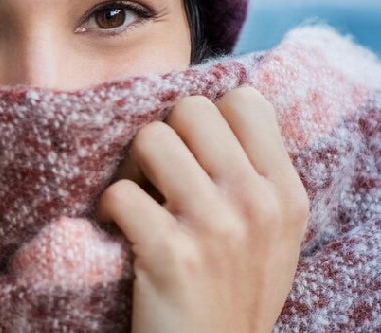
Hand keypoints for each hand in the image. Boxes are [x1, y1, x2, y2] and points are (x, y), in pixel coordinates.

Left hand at [97, 87, 308, 332]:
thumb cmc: (231, 292)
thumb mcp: (271, 235)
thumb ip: (253, 177)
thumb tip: (205, 115)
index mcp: (285, 193)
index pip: (245, 101)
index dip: (207, 119)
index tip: (193, 153)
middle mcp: (256, 202)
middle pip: (190, 110)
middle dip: (164, 136)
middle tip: (157, 175)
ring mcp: (216, 226)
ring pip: (150, 138)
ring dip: (132, 168)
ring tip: (139, 200)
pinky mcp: (171, 252)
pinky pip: (121, 192)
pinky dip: (108, 208)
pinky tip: (120, 230)